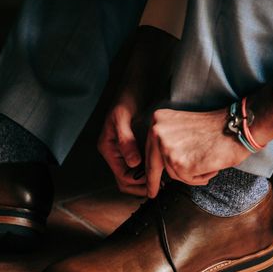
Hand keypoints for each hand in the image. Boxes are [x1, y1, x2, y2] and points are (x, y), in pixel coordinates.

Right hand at [98, 26, 177, 195]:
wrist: (135, 85)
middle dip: (143, 186)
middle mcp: (115, 153)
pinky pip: (141, 165)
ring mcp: (125, 151)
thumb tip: (133, 162)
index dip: (138, 184)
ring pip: (135, 175)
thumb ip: (126, 140)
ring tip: (164, 179)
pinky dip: (150, 169)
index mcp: (108, 149)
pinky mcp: (134, 147)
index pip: (122, 177)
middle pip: (128, 181)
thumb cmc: (126, 98)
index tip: (155, 183)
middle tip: (162, 186)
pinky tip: (163, 167)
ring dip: (148, 179)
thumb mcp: (122, 117)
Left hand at [145, 108, 251, 197]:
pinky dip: (199, 177)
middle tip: (152, 193)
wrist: (236, 127)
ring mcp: (167, 148)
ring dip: (190, 174)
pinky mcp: (180, 164)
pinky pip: (187, 179)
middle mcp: (158, 132)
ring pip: (173, 174)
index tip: (148, 181)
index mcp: (158, 120)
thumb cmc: (216, 128)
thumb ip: (168, 141)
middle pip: (154, 165)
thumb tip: (160, 164)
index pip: (149, 150)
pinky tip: (210, 166)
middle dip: (153, 181)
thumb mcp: (182, 127)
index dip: (149, 167)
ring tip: (206, 162)